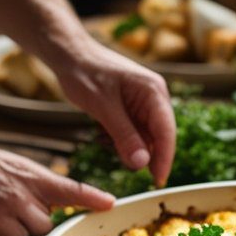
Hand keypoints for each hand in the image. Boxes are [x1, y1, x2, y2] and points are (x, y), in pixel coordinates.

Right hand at [0, 142, 114, 235]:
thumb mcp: (18, 167)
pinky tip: (3, 232)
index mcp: (33, 177)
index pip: (69, 188)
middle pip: (50, 227)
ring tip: (16, 226)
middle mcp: (22, 196)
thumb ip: (42, 187)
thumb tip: (62, 207)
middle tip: (39, 226)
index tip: (110, 205)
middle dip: (48, 230)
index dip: (91, 198)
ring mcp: (4, 216)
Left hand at [56, 45, 175, 185]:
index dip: (164, 158)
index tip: (158, 182)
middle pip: (159, 136)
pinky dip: (120, 140)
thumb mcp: (102, 107)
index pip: (166, 131)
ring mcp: (144, 103)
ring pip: (145, 138)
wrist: (68, 54)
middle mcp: (154, 97)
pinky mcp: (133, 108)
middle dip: (143, 154)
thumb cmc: (84, 73)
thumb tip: (143, 164)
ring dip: (127, 146)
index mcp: (153, 91)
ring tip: (104, 137)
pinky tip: (103, 133)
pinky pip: (133, 133)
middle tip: (125, 165)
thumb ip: (124, 136)